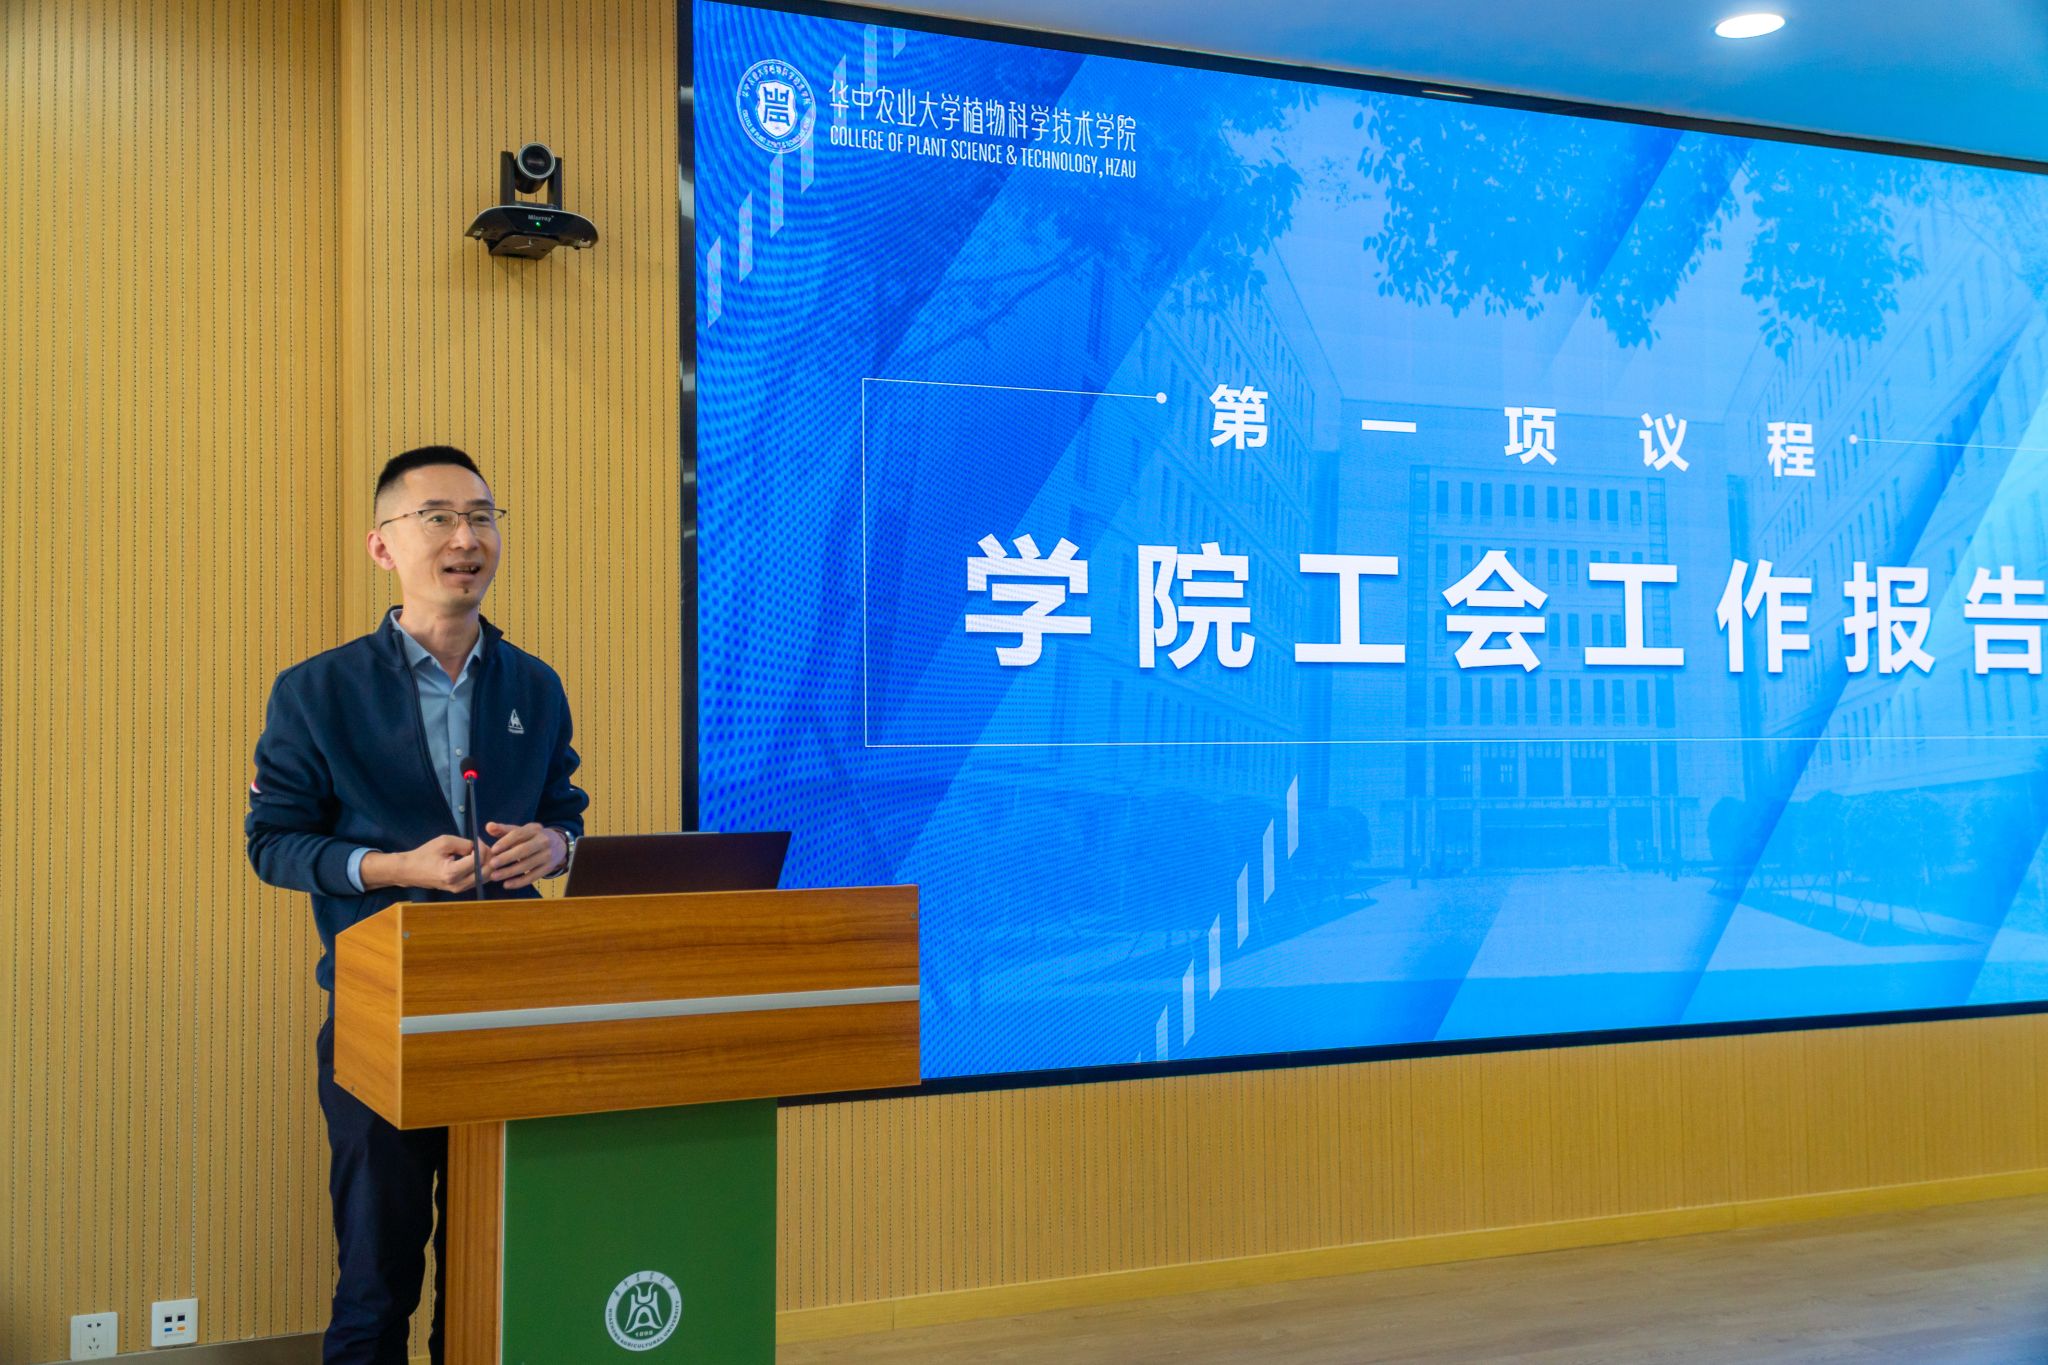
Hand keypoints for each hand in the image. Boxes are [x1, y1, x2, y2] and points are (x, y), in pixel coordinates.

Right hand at [361, 834, 477, 893]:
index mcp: (452, 872)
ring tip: (479, 852)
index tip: (477, 839)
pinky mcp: (460, 890)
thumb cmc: (425, 855)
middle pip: (486, 871)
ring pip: (485, 877)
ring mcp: (459, 889)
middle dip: (488, 856)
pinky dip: (482, 869)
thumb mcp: (444, 842)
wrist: (409, 871)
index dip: (482, 847)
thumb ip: (464, 844)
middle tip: (482, 846)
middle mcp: (458, 884)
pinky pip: (479, 880)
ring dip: (487, 864)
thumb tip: (479, 847)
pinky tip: (476, 860)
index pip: (478, 860)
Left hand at [483, 821, 563, 890]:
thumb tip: (489, 826)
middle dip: (507, 858)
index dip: (505, 842)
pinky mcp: (548, 868)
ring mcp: (547, 855)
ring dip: (510, 872)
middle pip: (524, 850)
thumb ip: (503, 830)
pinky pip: (532, 877)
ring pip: (527, 865)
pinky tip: (506, 884)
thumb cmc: (532, 838)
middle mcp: (543, 841)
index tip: (493, 850)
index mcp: (534, 829)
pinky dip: (519, 882)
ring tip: (494, 876)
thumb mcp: (521, 831)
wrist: (557, 845)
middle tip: (492, 864)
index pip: (519, 834)